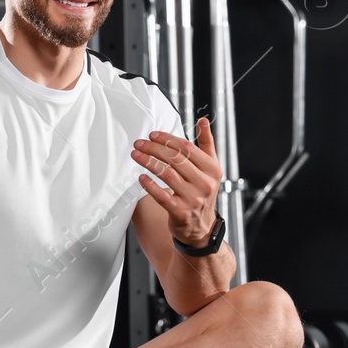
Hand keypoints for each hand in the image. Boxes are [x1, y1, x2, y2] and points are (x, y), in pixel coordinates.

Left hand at [133, 117, 222, 247]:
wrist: (202, 227)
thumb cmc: (202, 192)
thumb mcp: (210, 168)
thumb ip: (206, 144)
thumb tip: (203, 120)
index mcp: (212, 169)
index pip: (187, 148)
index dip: (167, 139)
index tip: (152, 135)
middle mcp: (204, 183)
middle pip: (175, 159)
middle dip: (154, 148)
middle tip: (139, 144)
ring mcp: (193, 198)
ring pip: (167, 175)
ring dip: (148, 162)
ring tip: (135, 155)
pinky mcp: (180, 212)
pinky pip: (162, 196)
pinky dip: (150, 185)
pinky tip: (141, 177)